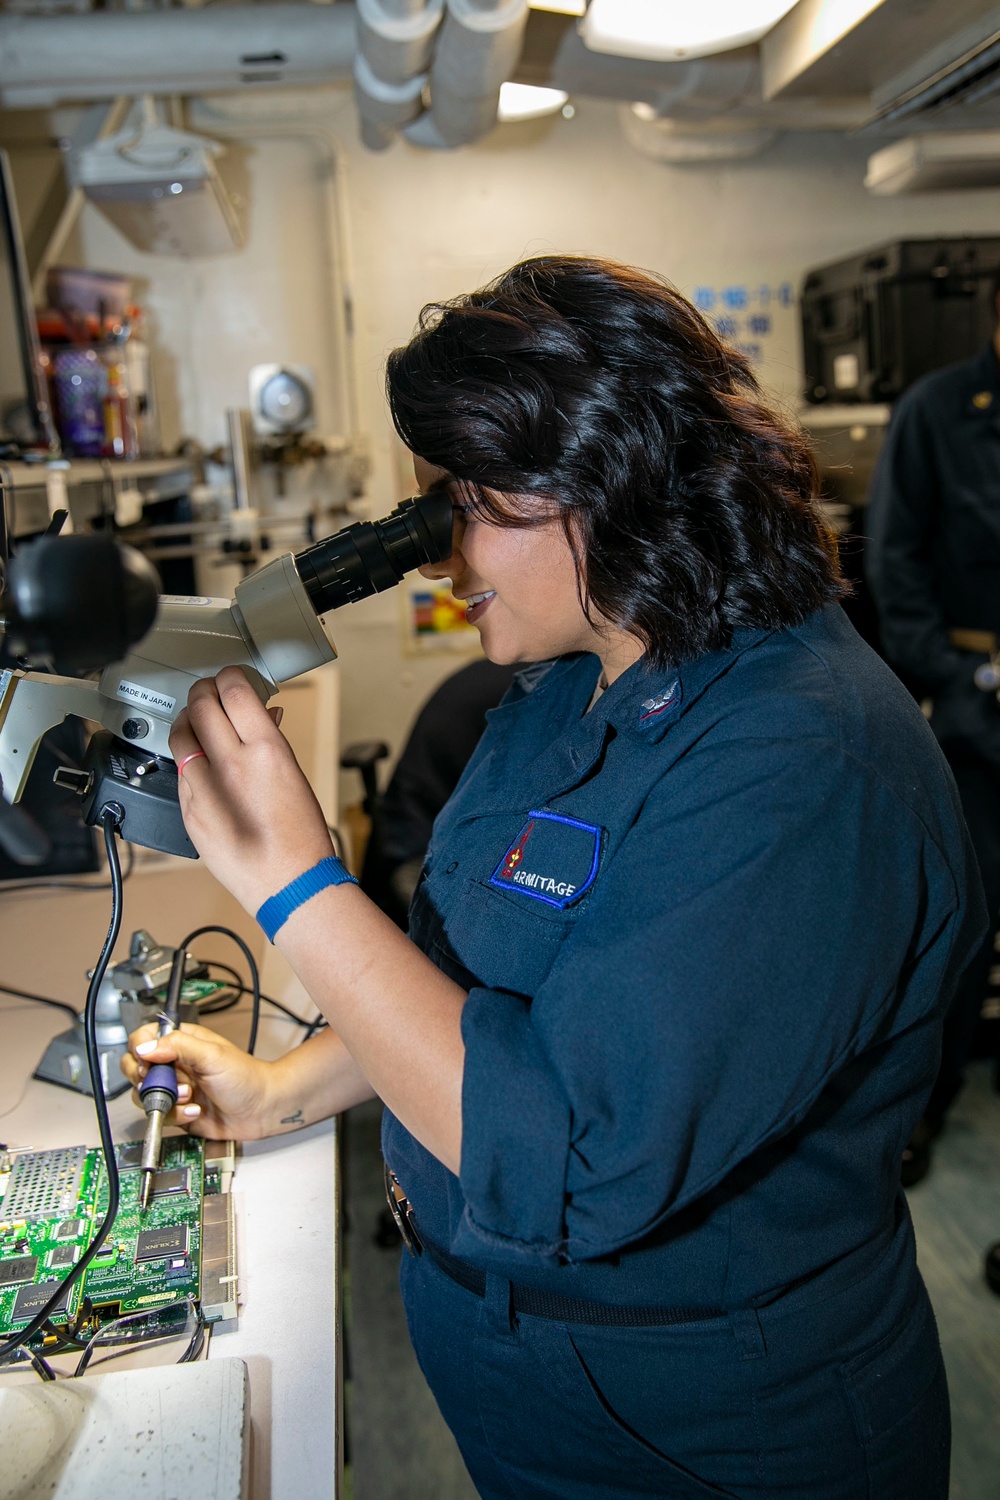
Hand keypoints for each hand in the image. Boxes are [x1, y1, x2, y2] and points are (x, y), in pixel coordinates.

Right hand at [122, 1021, 274, 1140]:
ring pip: (145, 1094)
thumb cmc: (245, 1077)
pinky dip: (176, 1116)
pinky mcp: (177, 1111)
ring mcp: (175, 1088)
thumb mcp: (212, 1055)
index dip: (140, 1051)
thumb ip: (177, 1047)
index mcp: (181, 1042)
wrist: (262, 1110)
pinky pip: (160, 1114)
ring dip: (166, 1099)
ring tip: (190, 1097)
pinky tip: (196, 1112)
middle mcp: (174, 1064)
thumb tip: (144, 1047)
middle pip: (136, 1068)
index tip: (149, 1063)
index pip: (143, 1039)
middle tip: (170, 1084)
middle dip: (149, 1080)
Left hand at [169, 666, 334, 912]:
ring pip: (181, 735)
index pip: (235, 692)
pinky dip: (189, 759)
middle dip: (204, 691)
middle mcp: (232, 765)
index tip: (230, 677)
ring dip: (189, 721)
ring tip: (198, 721)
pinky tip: (200, 762)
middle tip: (209, 691)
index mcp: (266, 751)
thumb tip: (263, 715)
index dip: (229, 677)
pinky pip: (180, 771)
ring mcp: (204, 789)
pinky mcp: (188, 810)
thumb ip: (272, 741)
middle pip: (201, 705)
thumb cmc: (301, 837)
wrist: (288, 883)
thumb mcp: (296, 776)